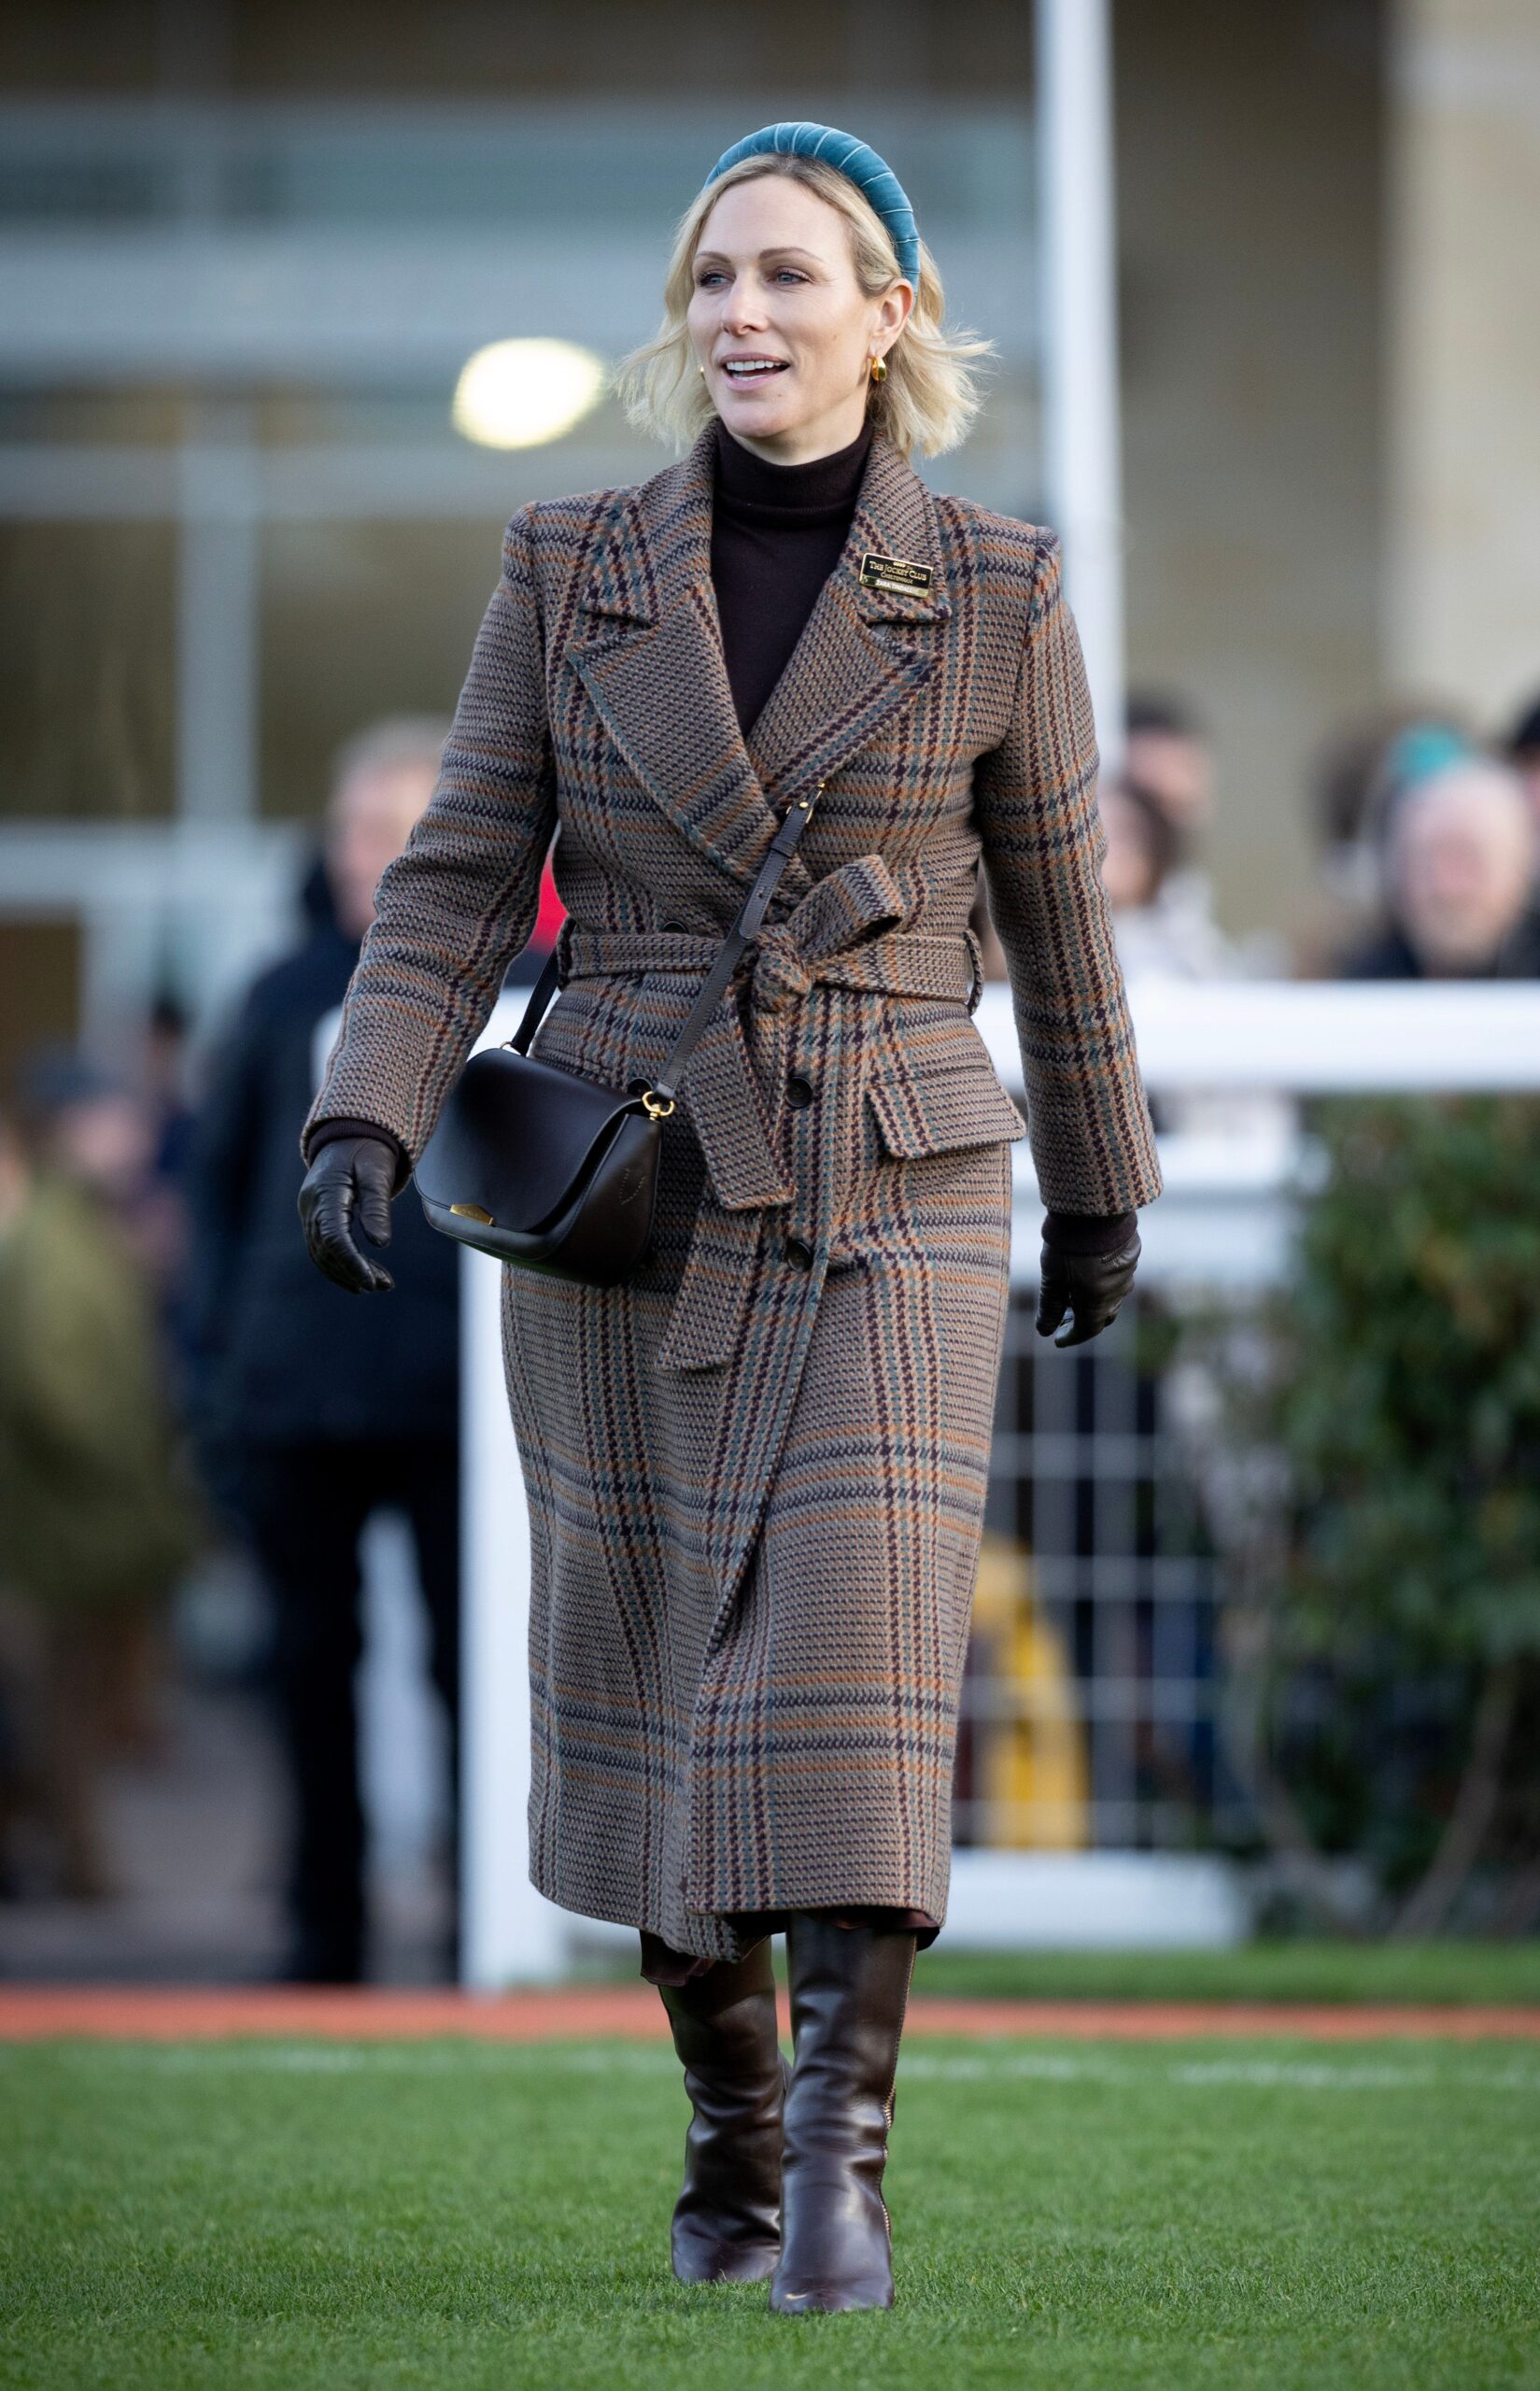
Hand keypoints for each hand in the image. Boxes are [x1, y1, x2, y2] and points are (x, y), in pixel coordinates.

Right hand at [297, 1135, 397, 1294]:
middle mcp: (311, 1206)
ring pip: (322, 1254)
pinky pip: (321, 1248)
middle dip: (353, 1272)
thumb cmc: (366, 1151)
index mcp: (326, 1193)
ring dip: (348, 1273)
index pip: (334, 1237)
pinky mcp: (314, 1218)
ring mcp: (309, 1213)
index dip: (351, 1262)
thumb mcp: (377, 1173)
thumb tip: (380, 1243)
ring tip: (378, 1285)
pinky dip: (340, 1265)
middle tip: (384, 1286)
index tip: (371, 1282)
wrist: (347, 1136)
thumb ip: (377, 1207)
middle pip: (326, 1250)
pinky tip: (361, 1276)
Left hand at [1035, 1231, 1139, 1349]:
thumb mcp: (1052, 1278)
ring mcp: (1127, 1273)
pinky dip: (1104, 1280)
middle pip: (1102, 1315)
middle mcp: (1117, 1292)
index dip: (1070, 1336)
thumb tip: (1044, 1331)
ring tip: (1075, 1293)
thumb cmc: (1068, 1246)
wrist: (1094, 1210)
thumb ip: (1049, 1307)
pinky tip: (1091, 1270)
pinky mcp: (1131, 1255)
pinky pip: (1119, 1275)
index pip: (1086, 1330)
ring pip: (1113, 1295)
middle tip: (1064, 1318)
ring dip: (1095, 1300)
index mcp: (1097, 1303)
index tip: (1057, 1339)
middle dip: (1083, 1320)